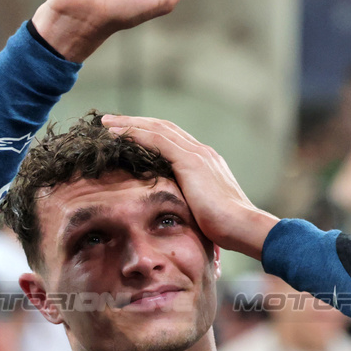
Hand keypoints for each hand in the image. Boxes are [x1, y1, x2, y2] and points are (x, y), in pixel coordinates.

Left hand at [101, 115, 278, 259]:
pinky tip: (117, 134)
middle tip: (111, 121)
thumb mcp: (203, 211)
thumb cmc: (226, 228)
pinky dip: (135, 134)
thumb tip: (176, 216)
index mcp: (205, 162)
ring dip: (130, 124)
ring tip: (107, 123)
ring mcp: (197, 154)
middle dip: (136, 123)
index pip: (173, 140)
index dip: (149, 134)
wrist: (243, 226)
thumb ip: (190, 204)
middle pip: (163, 128)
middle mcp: (202, 152)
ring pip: (157, 128)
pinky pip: (157, 139)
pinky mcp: (190, 161)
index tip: (128, 134)